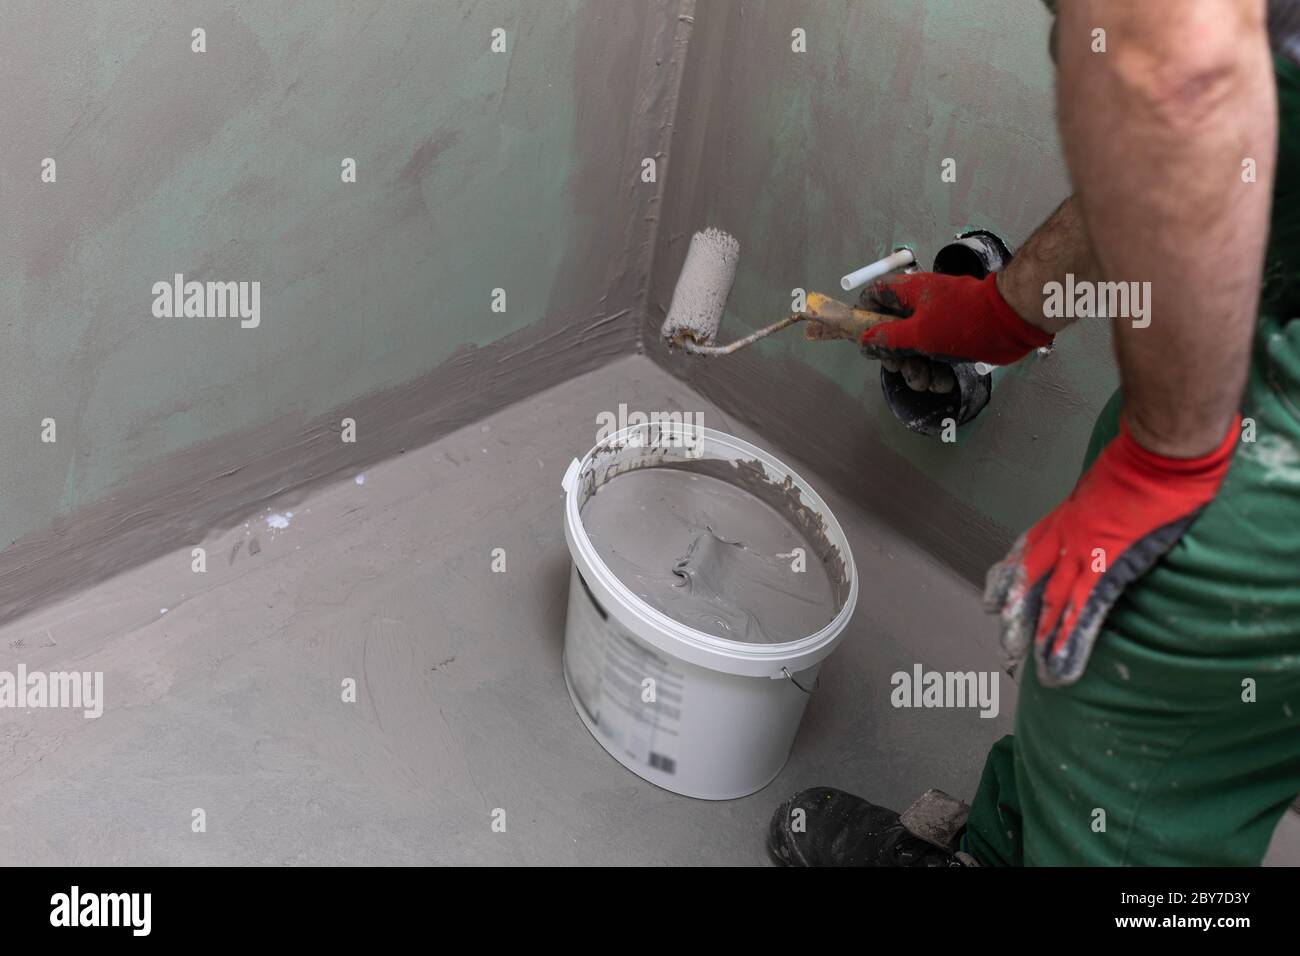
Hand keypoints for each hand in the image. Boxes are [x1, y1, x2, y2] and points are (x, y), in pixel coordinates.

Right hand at [858, 272, 1052, 390]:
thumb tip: (863, 342)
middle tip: (902, 370)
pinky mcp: (954, 336)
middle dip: (896, 355)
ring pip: (915, 346)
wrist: (1011, 322)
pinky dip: (937, 369)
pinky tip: (944, 382)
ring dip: (917, 368)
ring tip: (928, 382)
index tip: (866, 341)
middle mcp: (921, 304)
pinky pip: (936, 353)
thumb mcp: (918, 334)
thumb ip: (887, 339)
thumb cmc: (963, 322)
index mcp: (908, 293)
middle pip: (892, 329)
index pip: (874, 296)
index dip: (864, 317)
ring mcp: (938, 320)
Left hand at [983, 414, 1239, 685]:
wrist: (1159, 453)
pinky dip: (1070, 631)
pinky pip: (1082, 604)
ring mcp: (1082, 548)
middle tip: (1004, 641)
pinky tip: (1060, 655)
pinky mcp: (1106, 561)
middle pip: (1031, 577)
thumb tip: (1110, 507)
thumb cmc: (1144, 457)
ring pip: (1051, 597)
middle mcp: (1065, 532)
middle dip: (1016, 611)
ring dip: (1039, 631)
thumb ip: (1103, 498)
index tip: (995, 597)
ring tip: (1026, 658)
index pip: (1028, 549)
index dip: (1011, 575)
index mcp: (1066, 513)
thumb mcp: (1109, 477)